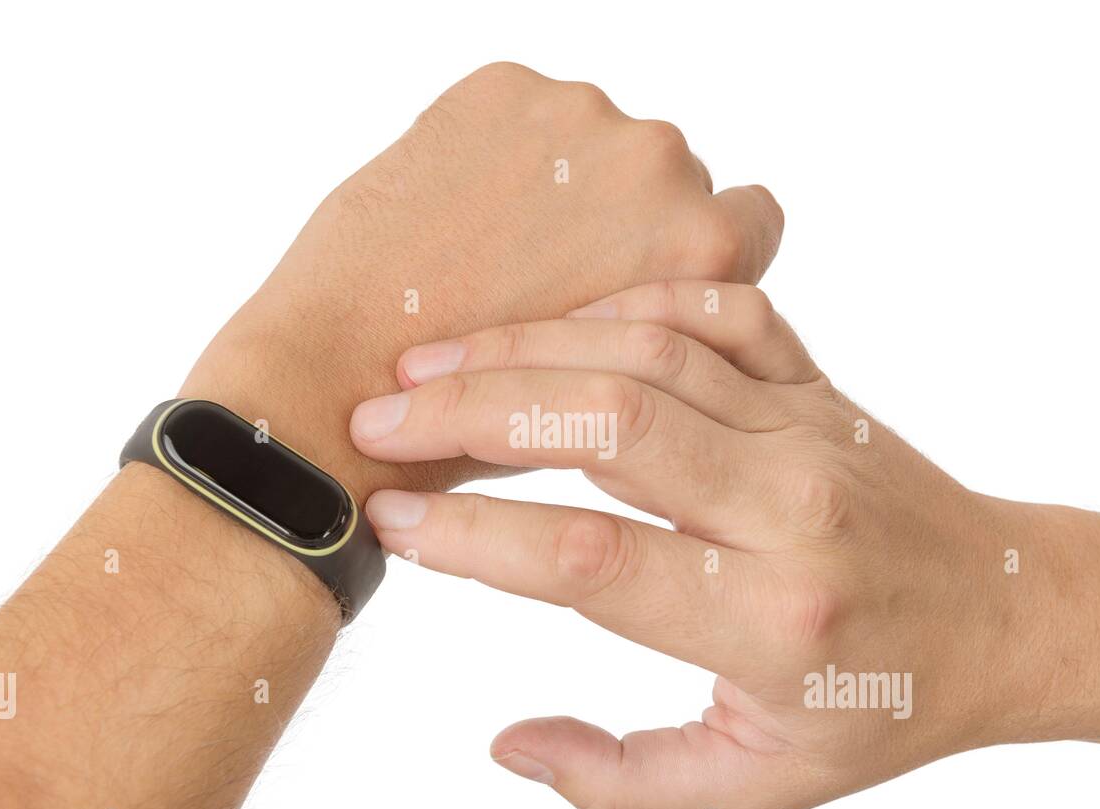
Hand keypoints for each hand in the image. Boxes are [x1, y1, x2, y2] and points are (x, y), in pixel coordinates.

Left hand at [182, 63, 783, 497]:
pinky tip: (448, 221)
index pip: (748, 220)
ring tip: (486, 256)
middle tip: (547, 279)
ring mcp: (580, 118)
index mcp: (707, 250)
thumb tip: (662, 285)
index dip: (693, 254)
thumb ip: (662, 323)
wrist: (351, 383)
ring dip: (557, 181)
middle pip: (667, 176)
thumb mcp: (619, 391)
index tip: (641, 280)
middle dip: (620, 216)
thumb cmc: (490, 426)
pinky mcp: (502, 92)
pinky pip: (520, 114)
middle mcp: (663, 166)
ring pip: (592, 140)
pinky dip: (491, 156)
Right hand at [350, 280, 1099, 808]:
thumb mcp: (753, 786)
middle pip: (610, 426)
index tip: (394, 519)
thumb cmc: (876, 708)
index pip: (594, 563)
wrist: (1003, 614)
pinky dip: (627, 300)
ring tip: (429, 363)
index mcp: (769, 620)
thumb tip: (510, 745)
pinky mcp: (816, 383)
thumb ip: (622, 782)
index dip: (477, 538)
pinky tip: (555, 326)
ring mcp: (806, 430)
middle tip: (379, 418)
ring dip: (526, 348)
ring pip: (651, 352)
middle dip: (474, 412)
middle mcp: (789, 509)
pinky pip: (719, 307)